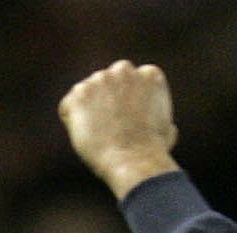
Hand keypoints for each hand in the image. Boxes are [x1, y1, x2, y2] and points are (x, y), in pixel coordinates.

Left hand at [60, 60, 178, 198]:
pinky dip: (73, 122)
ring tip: (101, 137)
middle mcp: (124, 70)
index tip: (129, 124)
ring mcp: (100, 79)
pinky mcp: (79, 94)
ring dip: (89, 112)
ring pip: (87, 94)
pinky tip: (88, 138)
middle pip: (107, 84)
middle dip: (106, 101)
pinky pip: (69, 107)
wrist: (134, 160)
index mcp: (149, 74)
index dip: (128, 105)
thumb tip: (167, 127)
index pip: (131, 83)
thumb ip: (160, 118)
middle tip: (110, 129)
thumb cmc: (152, 151)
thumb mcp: (166, 130)